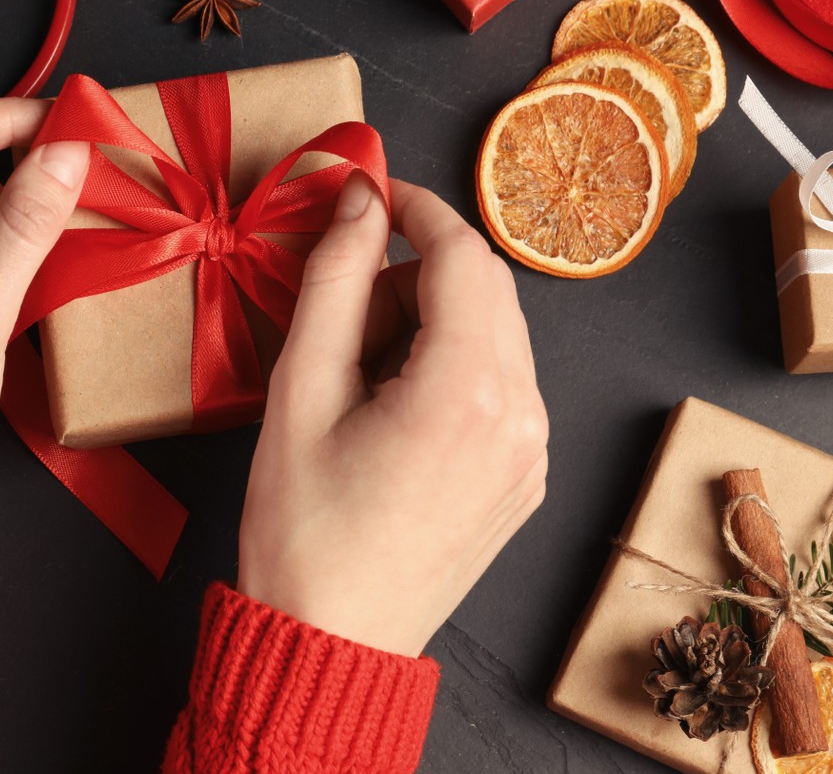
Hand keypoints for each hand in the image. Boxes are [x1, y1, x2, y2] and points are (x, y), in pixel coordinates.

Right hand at [238, 176, 547, 656]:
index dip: (415, 207)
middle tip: (343, 308)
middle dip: (414, 273)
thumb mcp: (301, 388)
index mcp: (469, 390)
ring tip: (357, 375)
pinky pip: (499, 385)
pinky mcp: (525, 477)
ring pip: (493, 335)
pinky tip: (389, 407)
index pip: (462, 254)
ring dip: (430, 322)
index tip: (369, 192)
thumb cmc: (302, 529)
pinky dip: (448, 367)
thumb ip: (336, 278)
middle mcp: (522, 416)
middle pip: (484, 289)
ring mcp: (532, 452)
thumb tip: (359, 199)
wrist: (331, 640)